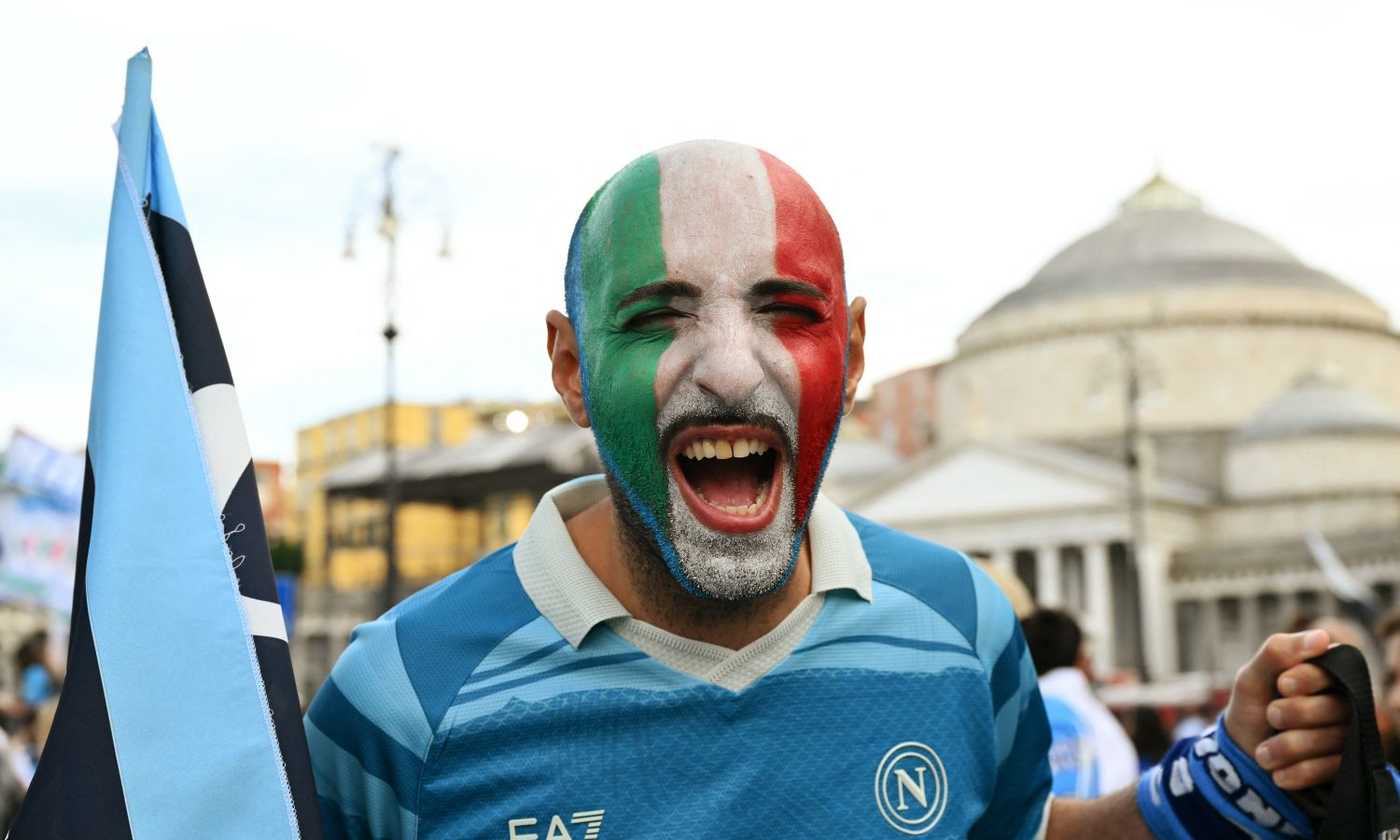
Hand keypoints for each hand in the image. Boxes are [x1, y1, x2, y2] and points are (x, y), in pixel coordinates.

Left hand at [1223, 630, 1350, 789]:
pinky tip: (1277, 771)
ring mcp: (1347, 736)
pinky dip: (1295, 771)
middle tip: (1270, 716)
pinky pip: (1327, 769)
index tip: (1282, 685)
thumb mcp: (1252, 676)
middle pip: (1333, 708)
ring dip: (1284, 747)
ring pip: (1328, 741)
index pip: (1333, 671)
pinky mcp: (1343, 766)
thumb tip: (1322, 636)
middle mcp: (1344, 703)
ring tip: (1263, 751)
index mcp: (1326, 674)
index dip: (1306, 678)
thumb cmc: (1252, 704)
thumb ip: (1279, 651)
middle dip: (1290, 714)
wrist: (1243, 750)